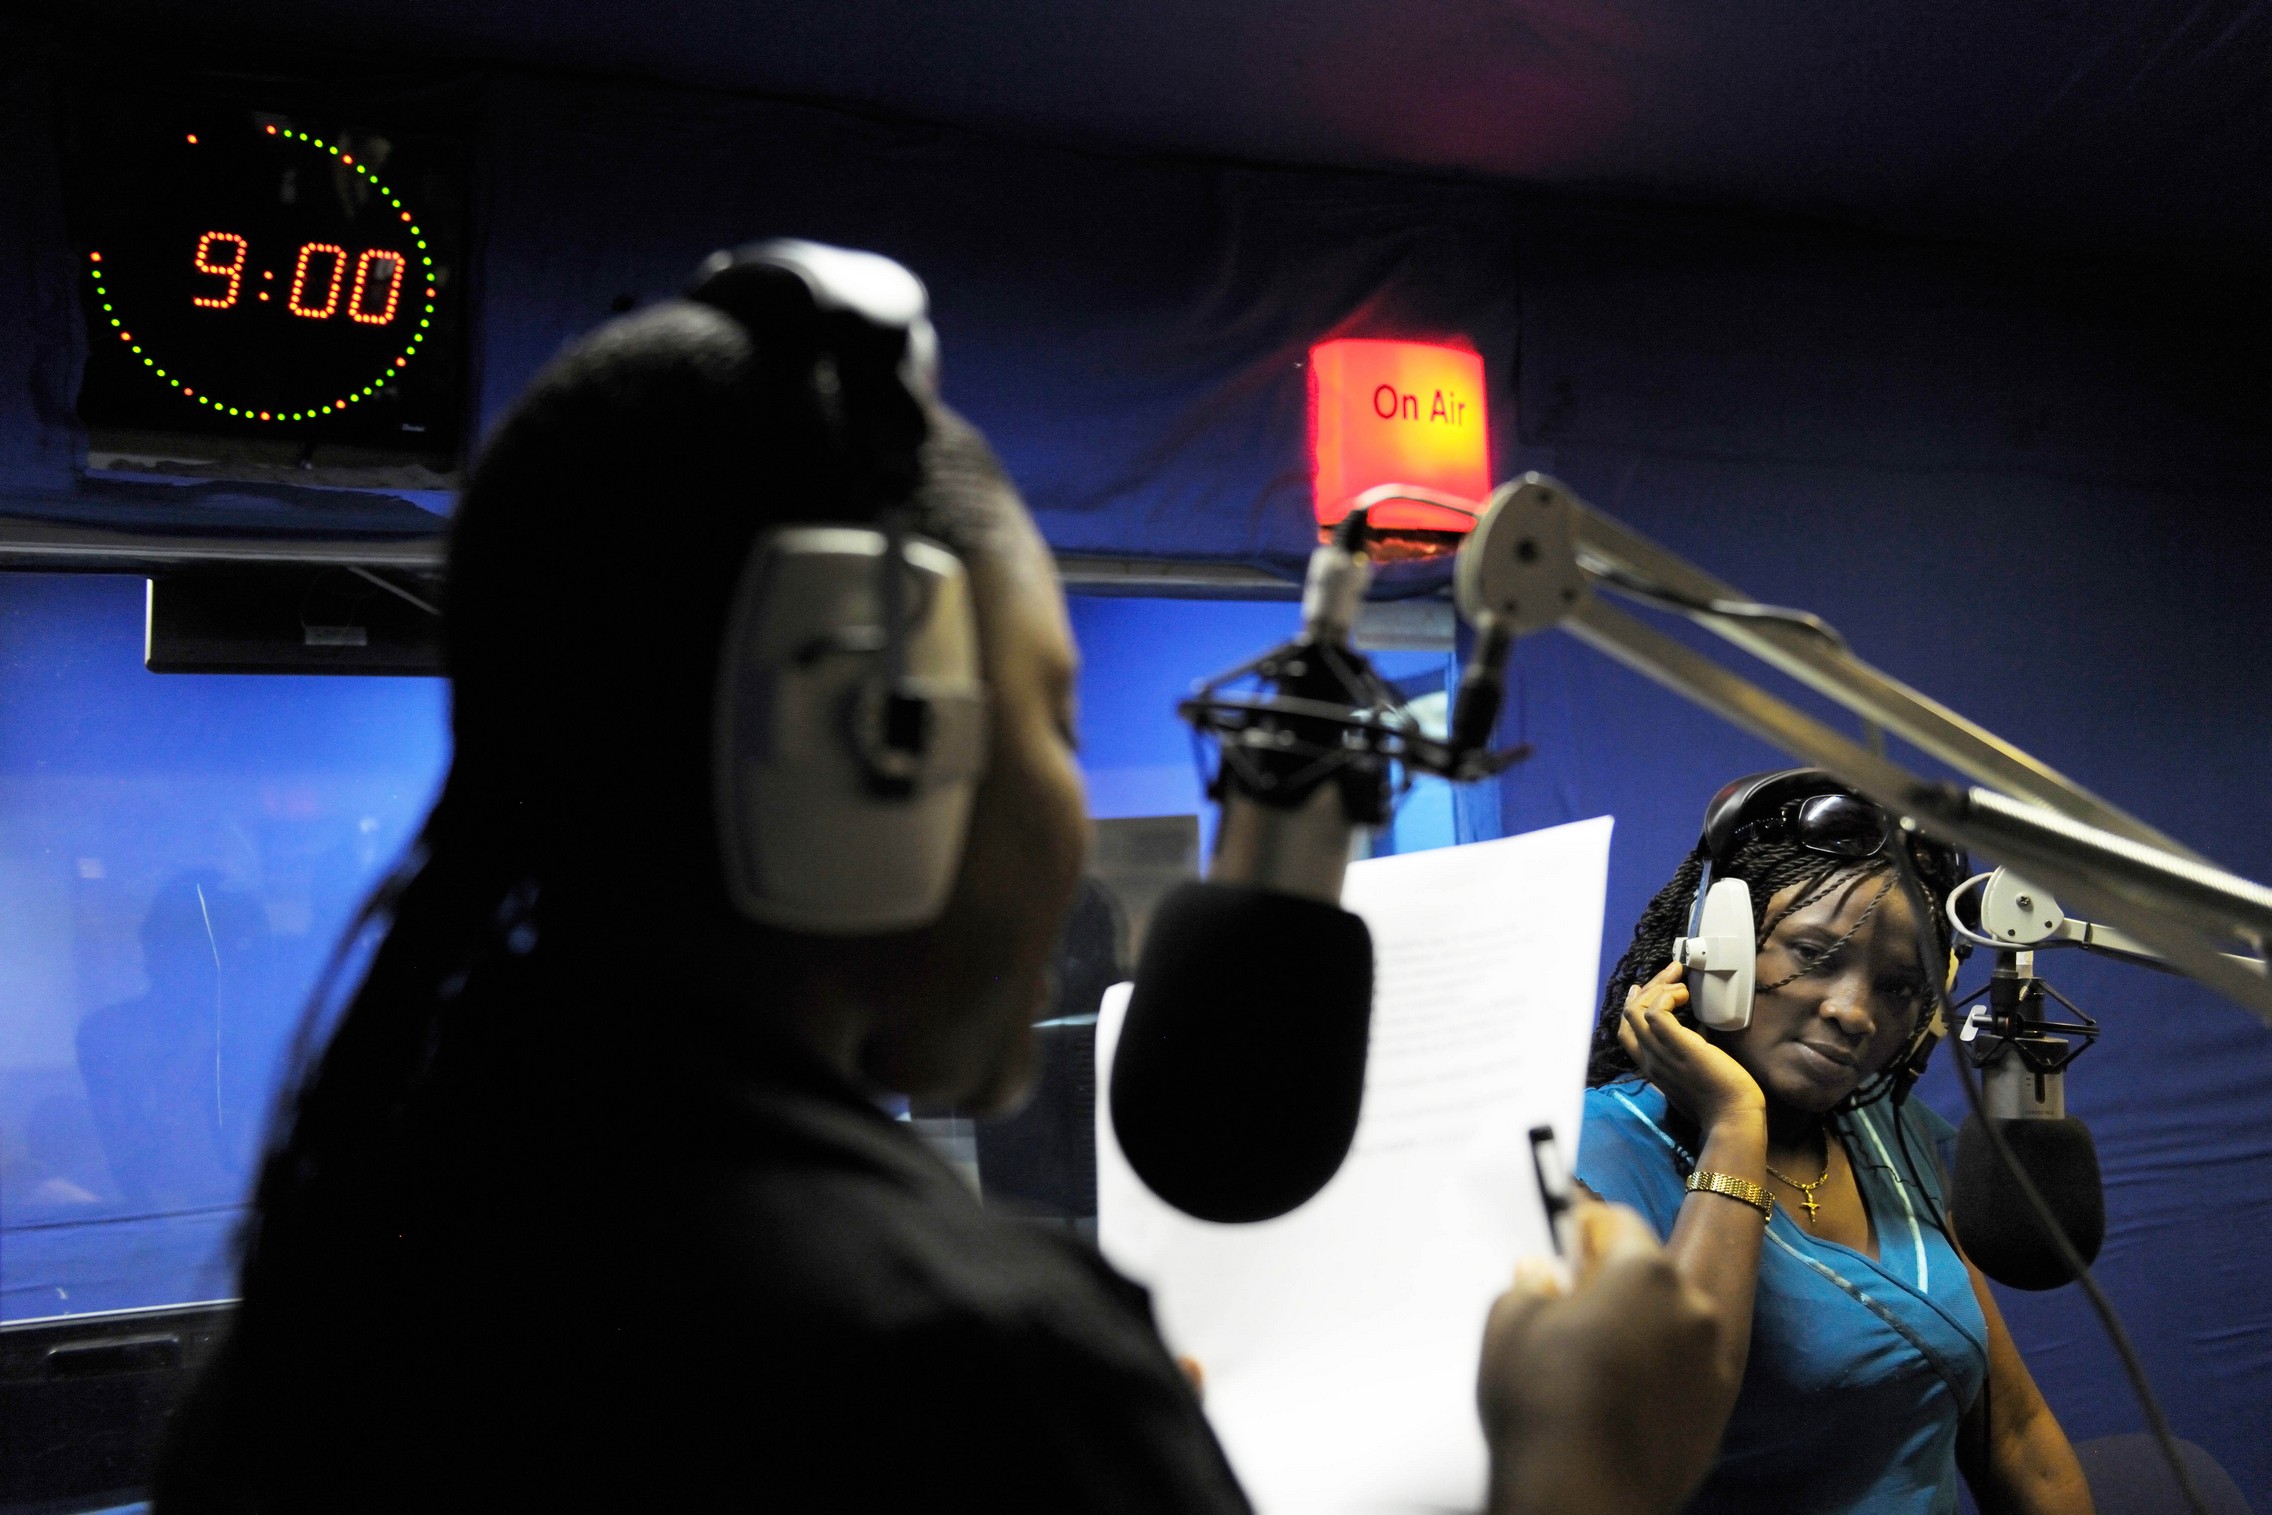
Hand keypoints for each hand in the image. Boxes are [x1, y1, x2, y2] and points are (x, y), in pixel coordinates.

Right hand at [1478, 1202, 1725, 1514]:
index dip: (1587, 1228)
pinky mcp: (1717, 1412)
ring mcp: (1711, 1363)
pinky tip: (1620, 1397)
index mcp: (1645, 1272)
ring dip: (1641, 1328)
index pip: (1621, 1222)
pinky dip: (1659, 1374)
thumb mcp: (1509, 1323)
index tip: (1568, 1242)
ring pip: (1671, 1325)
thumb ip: (1529, 1283)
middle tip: (1573, 1305)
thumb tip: (1541, 1275)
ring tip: (1595, 1360)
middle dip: (1615, 1282)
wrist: (1580, 1496)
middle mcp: (1692, 1308)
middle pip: (1652, 1274)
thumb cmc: (1542, 1403)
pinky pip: (1685, 1373)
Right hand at [1618, 961, 1765, 1130]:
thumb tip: (1699, 1027)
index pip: (1626, 1033)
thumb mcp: (1695, 1073)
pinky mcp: (1675, 1045)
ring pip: (1637, 1009)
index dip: (1632, 1007)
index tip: (1643, 989)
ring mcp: (1659, 1053)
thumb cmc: (1722, 1100)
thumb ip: (1688, 1052)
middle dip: (1646, 988)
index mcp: (1652, 1069)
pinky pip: (1656, 1010)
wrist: (1732, 1118)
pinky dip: (1669, 995)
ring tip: (1680, 980)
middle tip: (1670, 972)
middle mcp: (1648, 1060)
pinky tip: (1687, 995)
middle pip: (1628, 1016)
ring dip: (1658, 987)